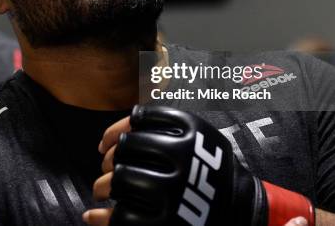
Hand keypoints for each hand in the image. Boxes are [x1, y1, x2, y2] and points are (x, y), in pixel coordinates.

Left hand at [83, 105, 314, 225]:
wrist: (239, 208)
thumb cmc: (206, 168)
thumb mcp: (195, 134)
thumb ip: (156, 125)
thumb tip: (105, 142)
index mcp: (191, 130)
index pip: (138, 119)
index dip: (114, 132)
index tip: (106, 145)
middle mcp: (183, 158)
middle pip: (125, 149)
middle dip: (110, 159)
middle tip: (108, 168)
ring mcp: (176, 192)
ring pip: (120, 181)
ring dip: (102, 186)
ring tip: (102, 190)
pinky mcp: (168, 224)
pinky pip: (122, 219)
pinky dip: (101, 218)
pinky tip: (94, 216)